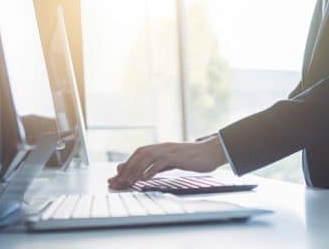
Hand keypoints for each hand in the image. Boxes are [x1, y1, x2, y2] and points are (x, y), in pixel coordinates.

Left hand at [107, 136, 227, 189]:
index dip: (127, 165)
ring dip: (136, 169)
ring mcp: (170, 150)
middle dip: (127, 167)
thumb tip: (142, 174)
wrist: (211, 152)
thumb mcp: (172, 163)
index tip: (117, 177)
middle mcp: (162, 147)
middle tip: (119, 180)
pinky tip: (146, 177)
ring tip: (129, 181)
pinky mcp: (177, 156)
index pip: (138, 154)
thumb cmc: (193, 159)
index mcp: (160, 148)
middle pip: (139, 154)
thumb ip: (157, 166)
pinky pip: (162, 161)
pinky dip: (152, 169)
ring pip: (147, 157)